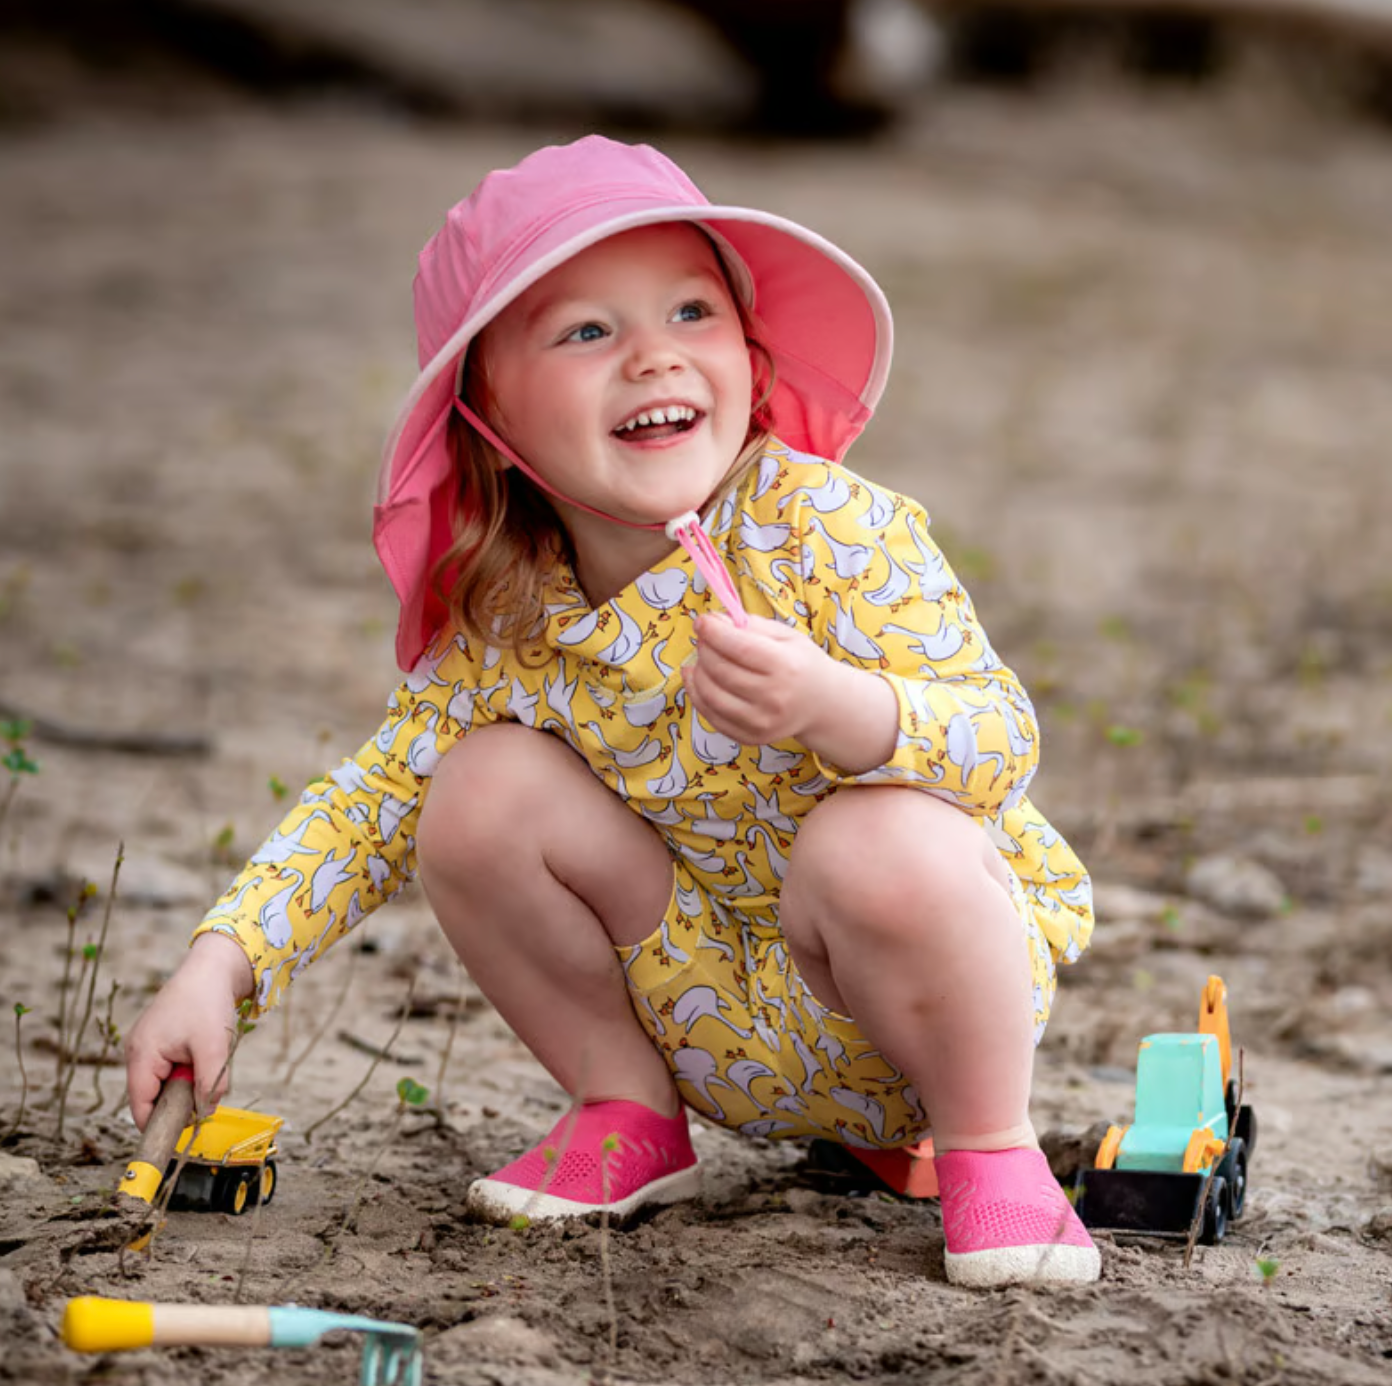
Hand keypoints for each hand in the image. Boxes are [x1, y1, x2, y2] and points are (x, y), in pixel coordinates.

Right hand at [123, 933, 253, 1129]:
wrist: (214, 967)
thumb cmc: (208, 1002)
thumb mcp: (214, 1047)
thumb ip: (209, 1084)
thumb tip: (205, 1114)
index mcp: (141, 1055)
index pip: (140, 1107)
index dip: (161, 1124)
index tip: (186, 1131)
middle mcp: (138, 1053)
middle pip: (154, 1097)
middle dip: (182, 1099)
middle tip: (209, 1087)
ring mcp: (149, 1046)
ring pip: (168, 1083)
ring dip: (191, 1081)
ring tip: (210, 1058)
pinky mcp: (162, 1041)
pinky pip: (174, 1068)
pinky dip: (192, 1068)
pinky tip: (207, 1051)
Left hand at [684, 614, 898, 772]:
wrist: (822, 704)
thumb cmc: (801, 663)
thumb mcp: (785, 635)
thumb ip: (750, 625)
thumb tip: (713, 621)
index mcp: (786, 666)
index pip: (739, 647)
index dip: (713, 632)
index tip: (702, 621)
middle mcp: (773, 697)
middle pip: (721, 670)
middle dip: (705, 649)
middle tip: (705, 639)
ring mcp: (760, 722)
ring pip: (710, 694)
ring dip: (697, 672)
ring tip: (702, 660)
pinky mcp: (750, 737)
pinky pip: (710, 716)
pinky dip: (697, 695)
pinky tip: (697, 680)